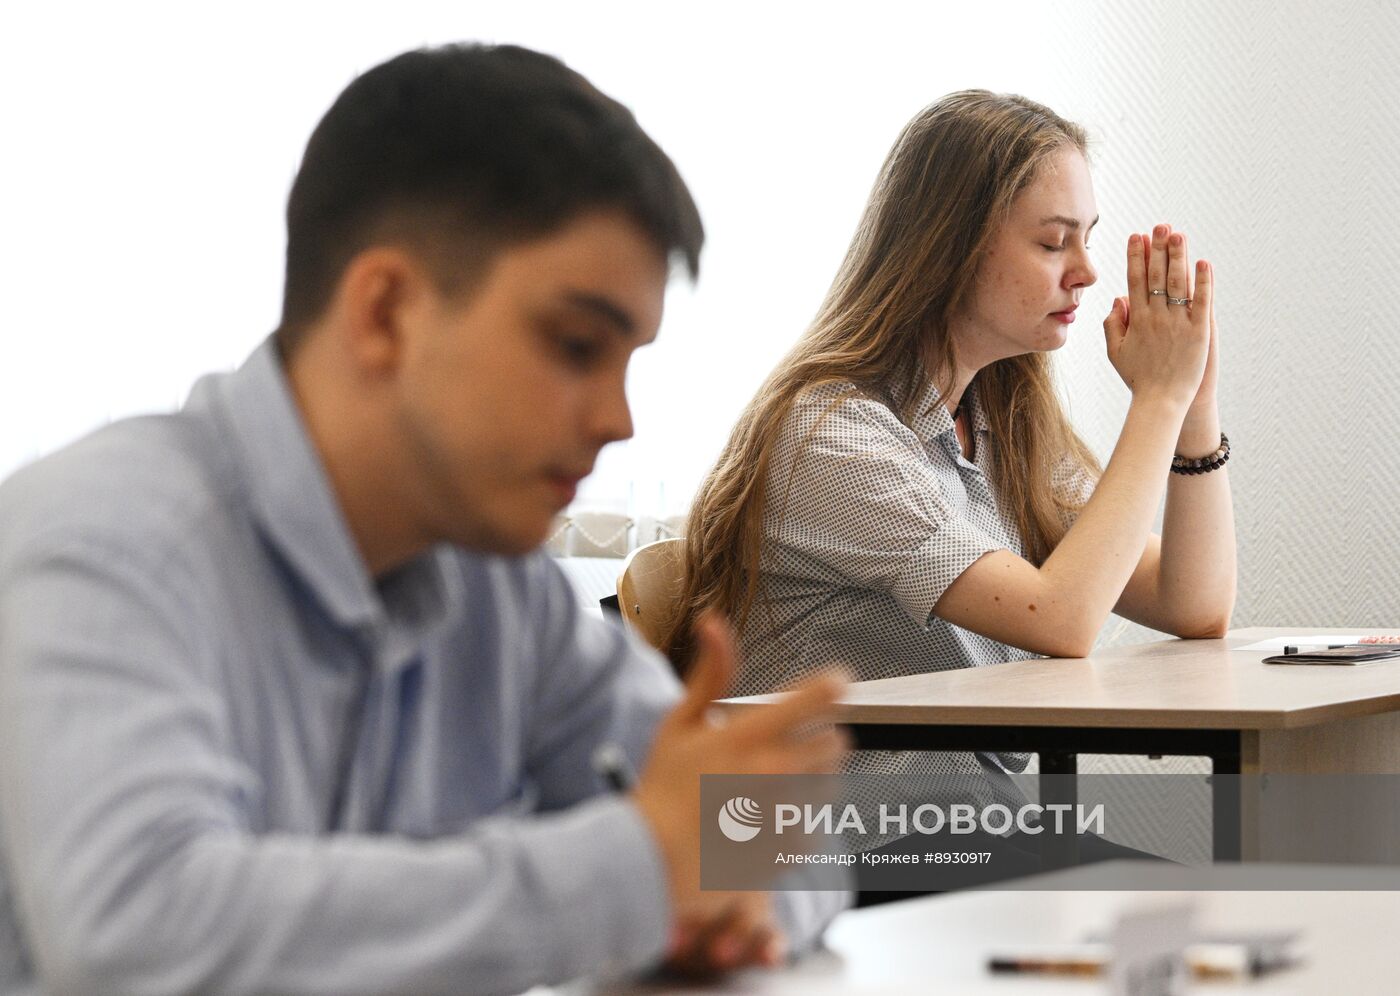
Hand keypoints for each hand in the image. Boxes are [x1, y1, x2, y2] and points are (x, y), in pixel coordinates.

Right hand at [632, 612, 847, 973]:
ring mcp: (787, 813)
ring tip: (772, 781)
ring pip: (831, 778)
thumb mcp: (679, 723)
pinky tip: (766, 815)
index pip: (820, 696)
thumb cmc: (663, 788)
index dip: (833, 683)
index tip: (835, 682)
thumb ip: (710, 673)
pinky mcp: (792, 846)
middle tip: (788, 741)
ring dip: (813, 773)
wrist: (654, 862)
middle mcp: (775, 773)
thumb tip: (713, 621)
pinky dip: (800, 812)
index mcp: (749, 736)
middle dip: (820, 734)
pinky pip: (817, 817)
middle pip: (836, 740)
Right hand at [1102, 224, 1212, 411]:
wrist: (1161, 401)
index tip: (1137, 237)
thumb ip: (1112, 325)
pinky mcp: (1199, 332)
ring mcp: (1178, 323)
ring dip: (1178, 257)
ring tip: (1179, 234)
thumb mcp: (1116, 352)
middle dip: (1158, 248)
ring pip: (1177, 283)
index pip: (1134, 280)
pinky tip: (1203, 263)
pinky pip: (1202, 302)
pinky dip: (1203, 282)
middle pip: (1155, 276)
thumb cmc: (1138, 378)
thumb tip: (1117, 299)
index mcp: (1136, 320)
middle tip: (1160, 226)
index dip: (1136, 256)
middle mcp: (1156, 318)